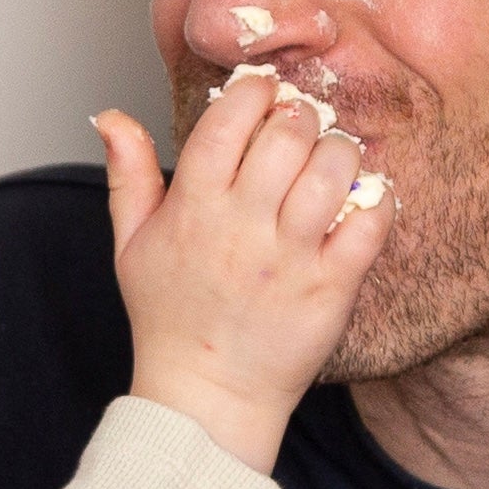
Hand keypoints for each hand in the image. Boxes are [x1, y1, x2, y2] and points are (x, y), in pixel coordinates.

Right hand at [100, 74, 392, 474]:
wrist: (206, 397)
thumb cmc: (170, 319)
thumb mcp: (131, 244)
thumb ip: (128, 175)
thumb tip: (111, 117)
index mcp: (193, 207)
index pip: (229, 118)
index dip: (255, 91)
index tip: (265, 95)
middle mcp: (242, 227)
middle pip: (289, 134)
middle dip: (301, 117)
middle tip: (301, 130)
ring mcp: (290, 258)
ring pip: (333, 169)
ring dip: (340, 152)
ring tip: (332, 163)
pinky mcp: (330, 288)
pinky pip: (370, 223)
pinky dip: (377, 200)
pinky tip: (363, 201)